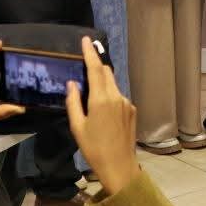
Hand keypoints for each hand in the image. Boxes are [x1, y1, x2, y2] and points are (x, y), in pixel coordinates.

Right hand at [67, 36, 140, 195]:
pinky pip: (118, 95)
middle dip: (96, 66)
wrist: (119, 165)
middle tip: (84, 64)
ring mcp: (127, 102)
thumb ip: (73, 102)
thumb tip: (72, 83)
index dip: (90, 53)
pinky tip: (102, 108)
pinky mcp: (132, 109)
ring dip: (102, 81)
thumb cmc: (94, 148)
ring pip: (113, 84)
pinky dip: (109, 94)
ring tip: (90, 89)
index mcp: (101, 99)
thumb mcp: (77, 127)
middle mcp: (117, 96)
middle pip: (106, 73)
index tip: (86, 40)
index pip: (95, 69)